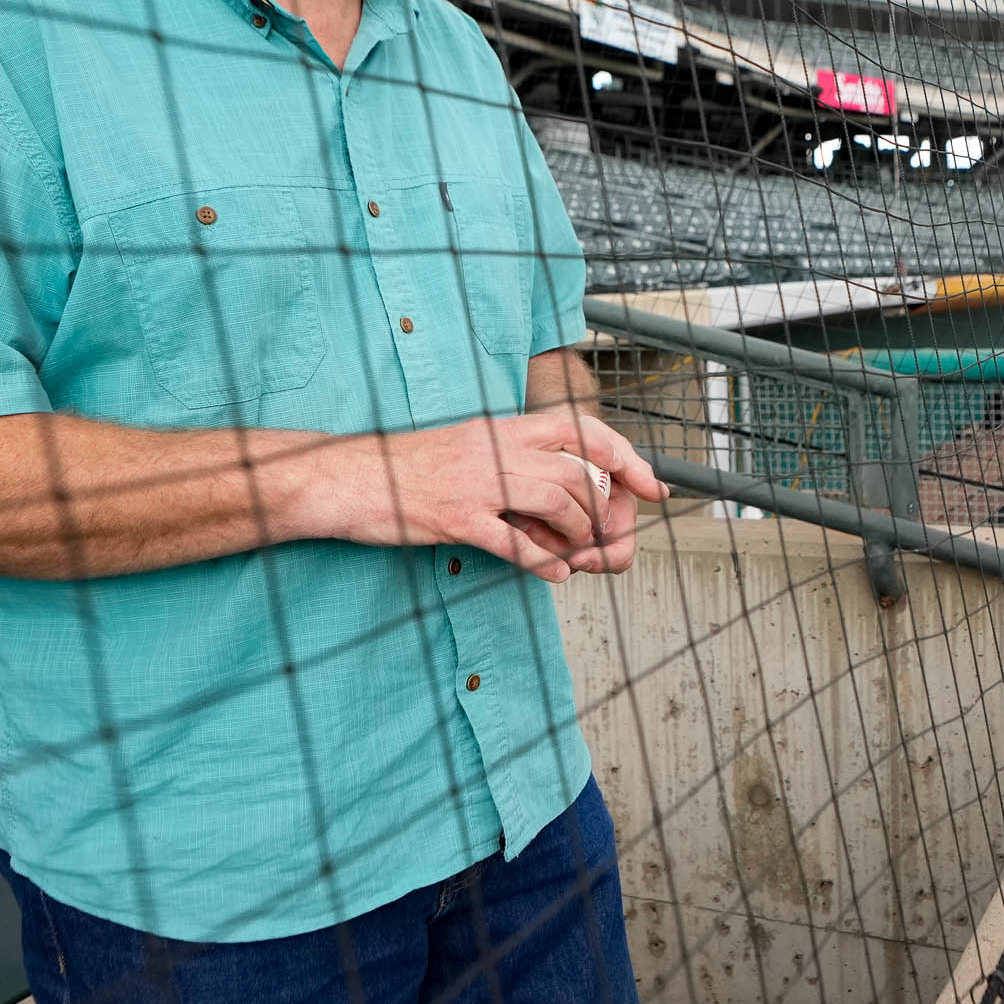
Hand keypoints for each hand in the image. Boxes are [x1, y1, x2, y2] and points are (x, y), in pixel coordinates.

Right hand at [281, 412, 663, 581]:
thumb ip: (513, 458)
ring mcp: (478, 483)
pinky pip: (516, 542)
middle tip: (610, 541)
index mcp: (503, 428)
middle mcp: (497, 449)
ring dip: (580, 538)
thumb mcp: (468, 446)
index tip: (654, 487)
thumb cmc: (407, 467)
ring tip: (579, 558)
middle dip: (607, 515)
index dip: (627, 459)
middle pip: (581, 475)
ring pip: (559, 505)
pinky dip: (544, 563)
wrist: (349, 476)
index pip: (584, 431)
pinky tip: (554, 575)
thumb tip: (559, 485)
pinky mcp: (456, 518)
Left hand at [509, 411, 665, 575]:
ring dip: (543, 544)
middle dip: (565, 552)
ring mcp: (565, 531)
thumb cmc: (580, 437)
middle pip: (586, 562)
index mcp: (615, 515)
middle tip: (546, 539)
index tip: (582, 555)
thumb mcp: (608, 444)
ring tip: (528, 520)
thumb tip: (660, 493)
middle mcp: (591, 528)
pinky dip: (527, 535)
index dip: (604, 559)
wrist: (544, 430)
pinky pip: (533, 548)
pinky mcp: (538, 529)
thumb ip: (634, 467)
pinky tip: (520, 517)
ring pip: (558, 558)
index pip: (618, 555)